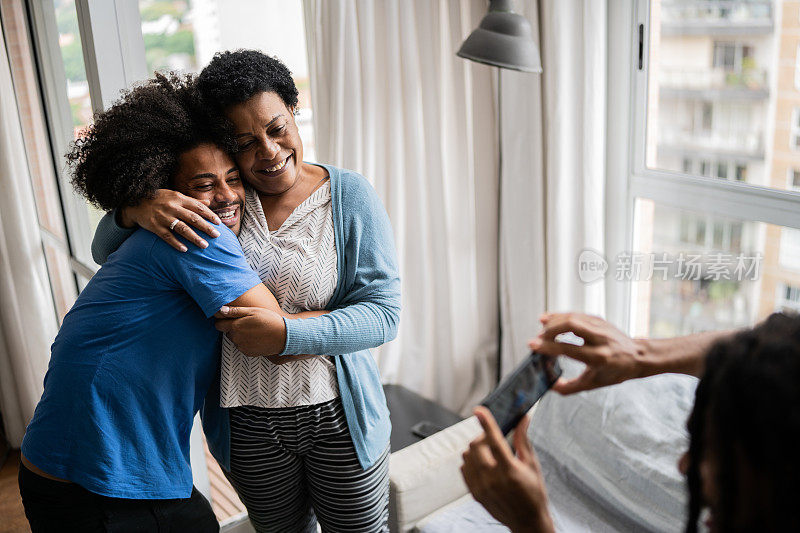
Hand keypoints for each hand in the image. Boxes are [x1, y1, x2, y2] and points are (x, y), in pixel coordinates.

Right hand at [121, 189, 220, 251]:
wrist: (134, 202)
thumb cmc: (159, 199)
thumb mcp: (175, 195)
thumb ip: (191, 200)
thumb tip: (208, 202)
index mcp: (179, 198)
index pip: (198, 207)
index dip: (209, 215)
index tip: (218, 223)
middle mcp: (172, 207)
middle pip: (193, 218)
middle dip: (206, 227)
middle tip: (216, 235)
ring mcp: (163, 217)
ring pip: (182, 228)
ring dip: (194, 238)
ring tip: (204, 245)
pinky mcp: (154, 226)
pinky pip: (167, 236)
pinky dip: (176, 243)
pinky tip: (185, 250)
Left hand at [215, 306, 286, 356]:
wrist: (284, 337)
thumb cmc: (269, 320)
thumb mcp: (253, 311)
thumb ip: (235, 311)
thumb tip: (220, 310)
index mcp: (235, 326)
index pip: (218, 325)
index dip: (224, 320)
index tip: (232, 317)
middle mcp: (236, 338)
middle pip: (227, 332)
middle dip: (233, 327)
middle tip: (247, 323)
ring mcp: (242, 347)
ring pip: (235, 340)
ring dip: (240, 335)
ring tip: (254, 330)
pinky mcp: (248, 353)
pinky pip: (242, 346)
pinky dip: (246, 342)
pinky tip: (256, 337)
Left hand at [461, 407, 553, 532]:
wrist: (527, 522)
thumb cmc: (534, 493)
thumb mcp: (532, 465)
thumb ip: (523, 440)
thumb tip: (523, 418)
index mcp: (510, 471)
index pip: (494, 441)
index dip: (486, 423)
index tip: (479, 410)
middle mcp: (493, 479)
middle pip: (476, 445)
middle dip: (483, 437)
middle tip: (493, 438)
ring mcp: (482, 488)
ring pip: (467, 455)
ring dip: (476, 449)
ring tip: (489, 453)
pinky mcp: (475, 493)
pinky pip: (464, 468)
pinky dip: (471, 461)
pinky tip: (483, 464)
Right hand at [529, 312, 645, 394]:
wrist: (636, 356)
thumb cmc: (615, 371)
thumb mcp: (592, 383)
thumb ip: (569, 387)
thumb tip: (550, 385)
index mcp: (599, 357)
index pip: (568, 349)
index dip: (548, 346)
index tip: (532, 345)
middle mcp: (600, 339)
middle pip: (571, 325)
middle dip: (550, 329)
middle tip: (539, 337)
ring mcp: (600, 326)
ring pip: (572, 317)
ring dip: (554, 321)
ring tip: (541, 327)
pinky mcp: (598, 319)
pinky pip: (576, 314)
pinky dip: (561, 316)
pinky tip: (550, 320)